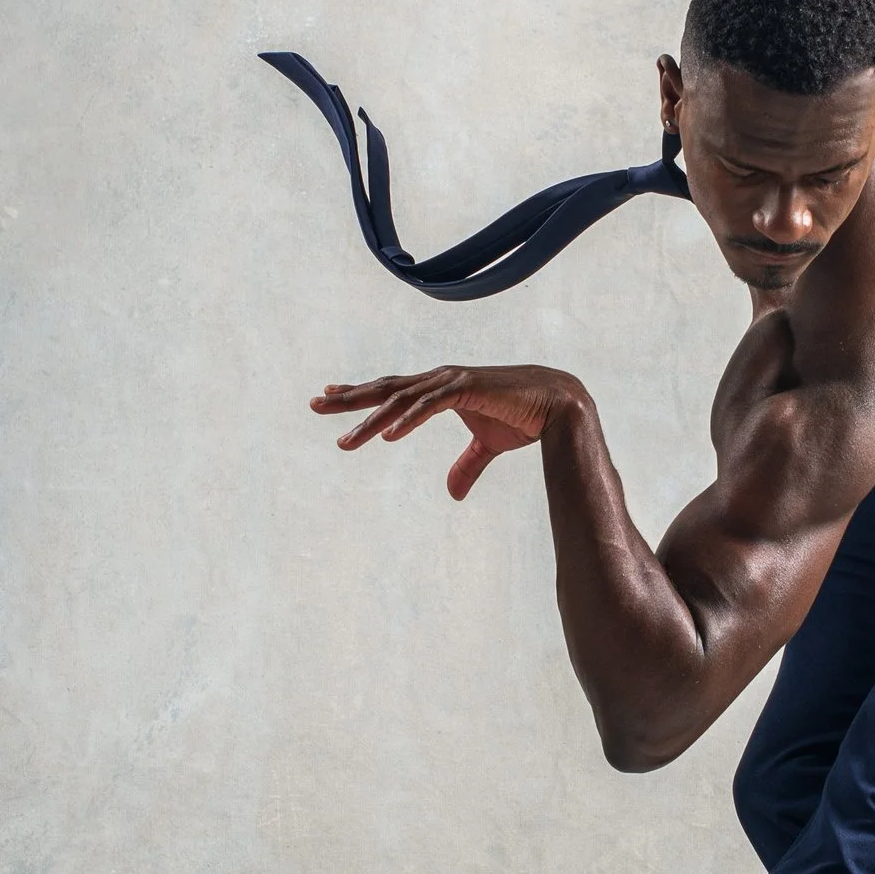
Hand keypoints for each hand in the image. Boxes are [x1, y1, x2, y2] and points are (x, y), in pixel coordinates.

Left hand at [311, 362, 586, 499]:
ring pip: (400, 399)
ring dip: (371, 420)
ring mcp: (451, 381)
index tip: (330, 396)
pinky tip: (388, 436)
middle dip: (349, 398)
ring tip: (346, 442)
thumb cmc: (523, 418)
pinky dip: (408, 419)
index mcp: (440, 388)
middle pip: (385, 389)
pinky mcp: (467, 388)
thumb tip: (450, 494)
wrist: (559, 405)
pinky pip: (429, 405)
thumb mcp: (487, 447)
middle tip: (315, 404)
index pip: (392, 390)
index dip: (360, 394)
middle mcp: (440, 379)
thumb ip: (466, 466)